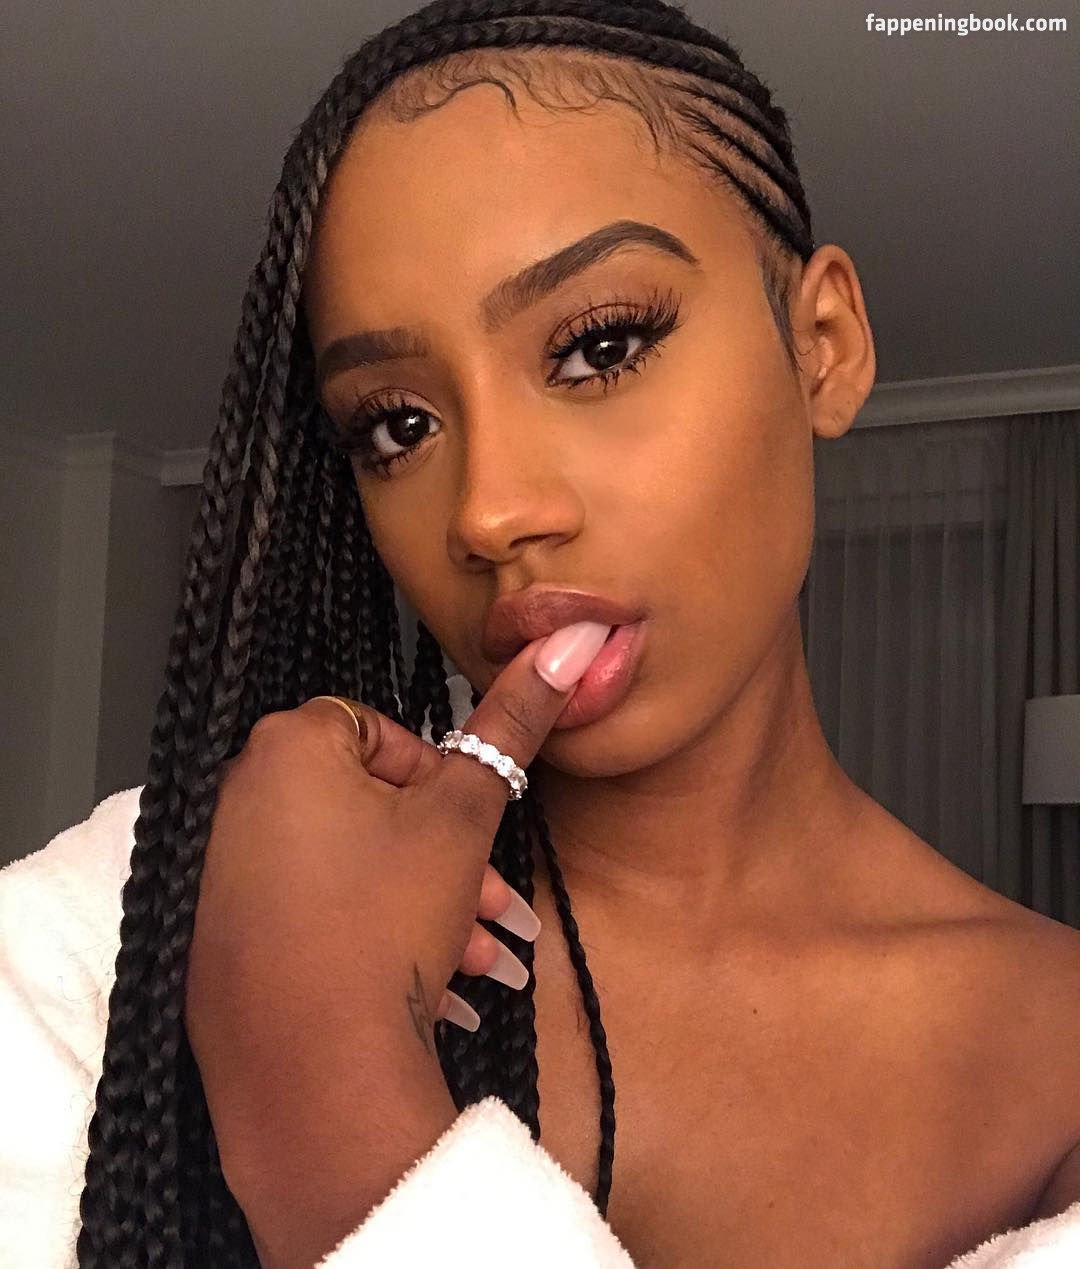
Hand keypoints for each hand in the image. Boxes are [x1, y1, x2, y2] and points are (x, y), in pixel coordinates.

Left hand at [184, 622, 609, 1267]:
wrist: (314, 1072)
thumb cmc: (382, 921)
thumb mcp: (465, 814)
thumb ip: (515, 722)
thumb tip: (572, 637)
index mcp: (285, 748)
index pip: (384, 733)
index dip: (440, 781)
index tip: (467, 827)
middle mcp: (238, 800)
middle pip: (373, 808)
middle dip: (448, 860)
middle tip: (493, 903)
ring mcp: (222, 874)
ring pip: (353, 867)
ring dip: (426, 905)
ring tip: (476, 959)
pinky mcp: (222, 938)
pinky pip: (314, 913)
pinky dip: (371, 934)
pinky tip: (425, 982)